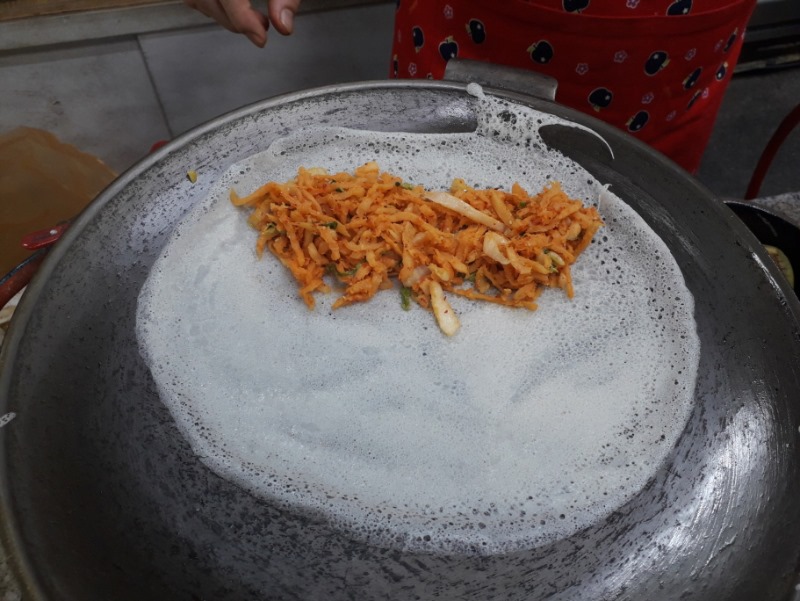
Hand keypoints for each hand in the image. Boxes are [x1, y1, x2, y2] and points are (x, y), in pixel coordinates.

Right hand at [184, 0, 301, 46]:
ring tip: (254, 19)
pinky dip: (216, 9)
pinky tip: (235, 10)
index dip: (242, 18)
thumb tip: (283, 25)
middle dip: (236, 21)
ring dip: (226, 17)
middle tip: (262, 29)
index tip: (261, 37)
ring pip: (197, 1)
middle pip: (209, 0)